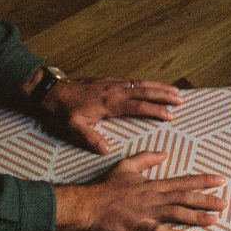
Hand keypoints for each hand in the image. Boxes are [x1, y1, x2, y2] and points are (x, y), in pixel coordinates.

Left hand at [39, 78, 184, 153]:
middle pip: (145, 91)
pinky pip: (134, 80)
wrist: (49, 90)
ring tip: (175, 90)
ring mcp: (113, 83)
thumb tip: (106, 150)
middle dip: (165, 95)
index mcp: (109, 103)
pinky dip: (148, 83)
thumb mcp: (72, 127)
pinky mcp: (109, 80)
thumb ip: (90, 138)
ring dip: (160, 87)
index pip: (138, 106)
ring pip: (141, 83)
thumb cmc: (61, 110)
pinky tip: (154, 85)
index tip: (171, 115)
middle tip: (182, 100)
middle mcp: (115, 90)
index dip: (156, 110)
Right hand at [55, 151, 226, 230]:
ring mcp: (148, 213)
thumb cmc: (106, 186)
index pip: (185, 181)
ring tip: (216, 220)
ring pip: (178, 215)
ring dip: (198, 218)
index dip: (205, 180)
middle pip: (187, 198)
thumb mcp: (127, 166)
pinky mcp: (139, 227)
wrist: (87, 204)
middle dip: (208, 201)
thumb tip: (165, 154)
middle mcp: (155, 198)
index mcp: (154, 184)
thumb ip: (147, 159)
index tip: (222, 180)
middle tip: (227, 204)